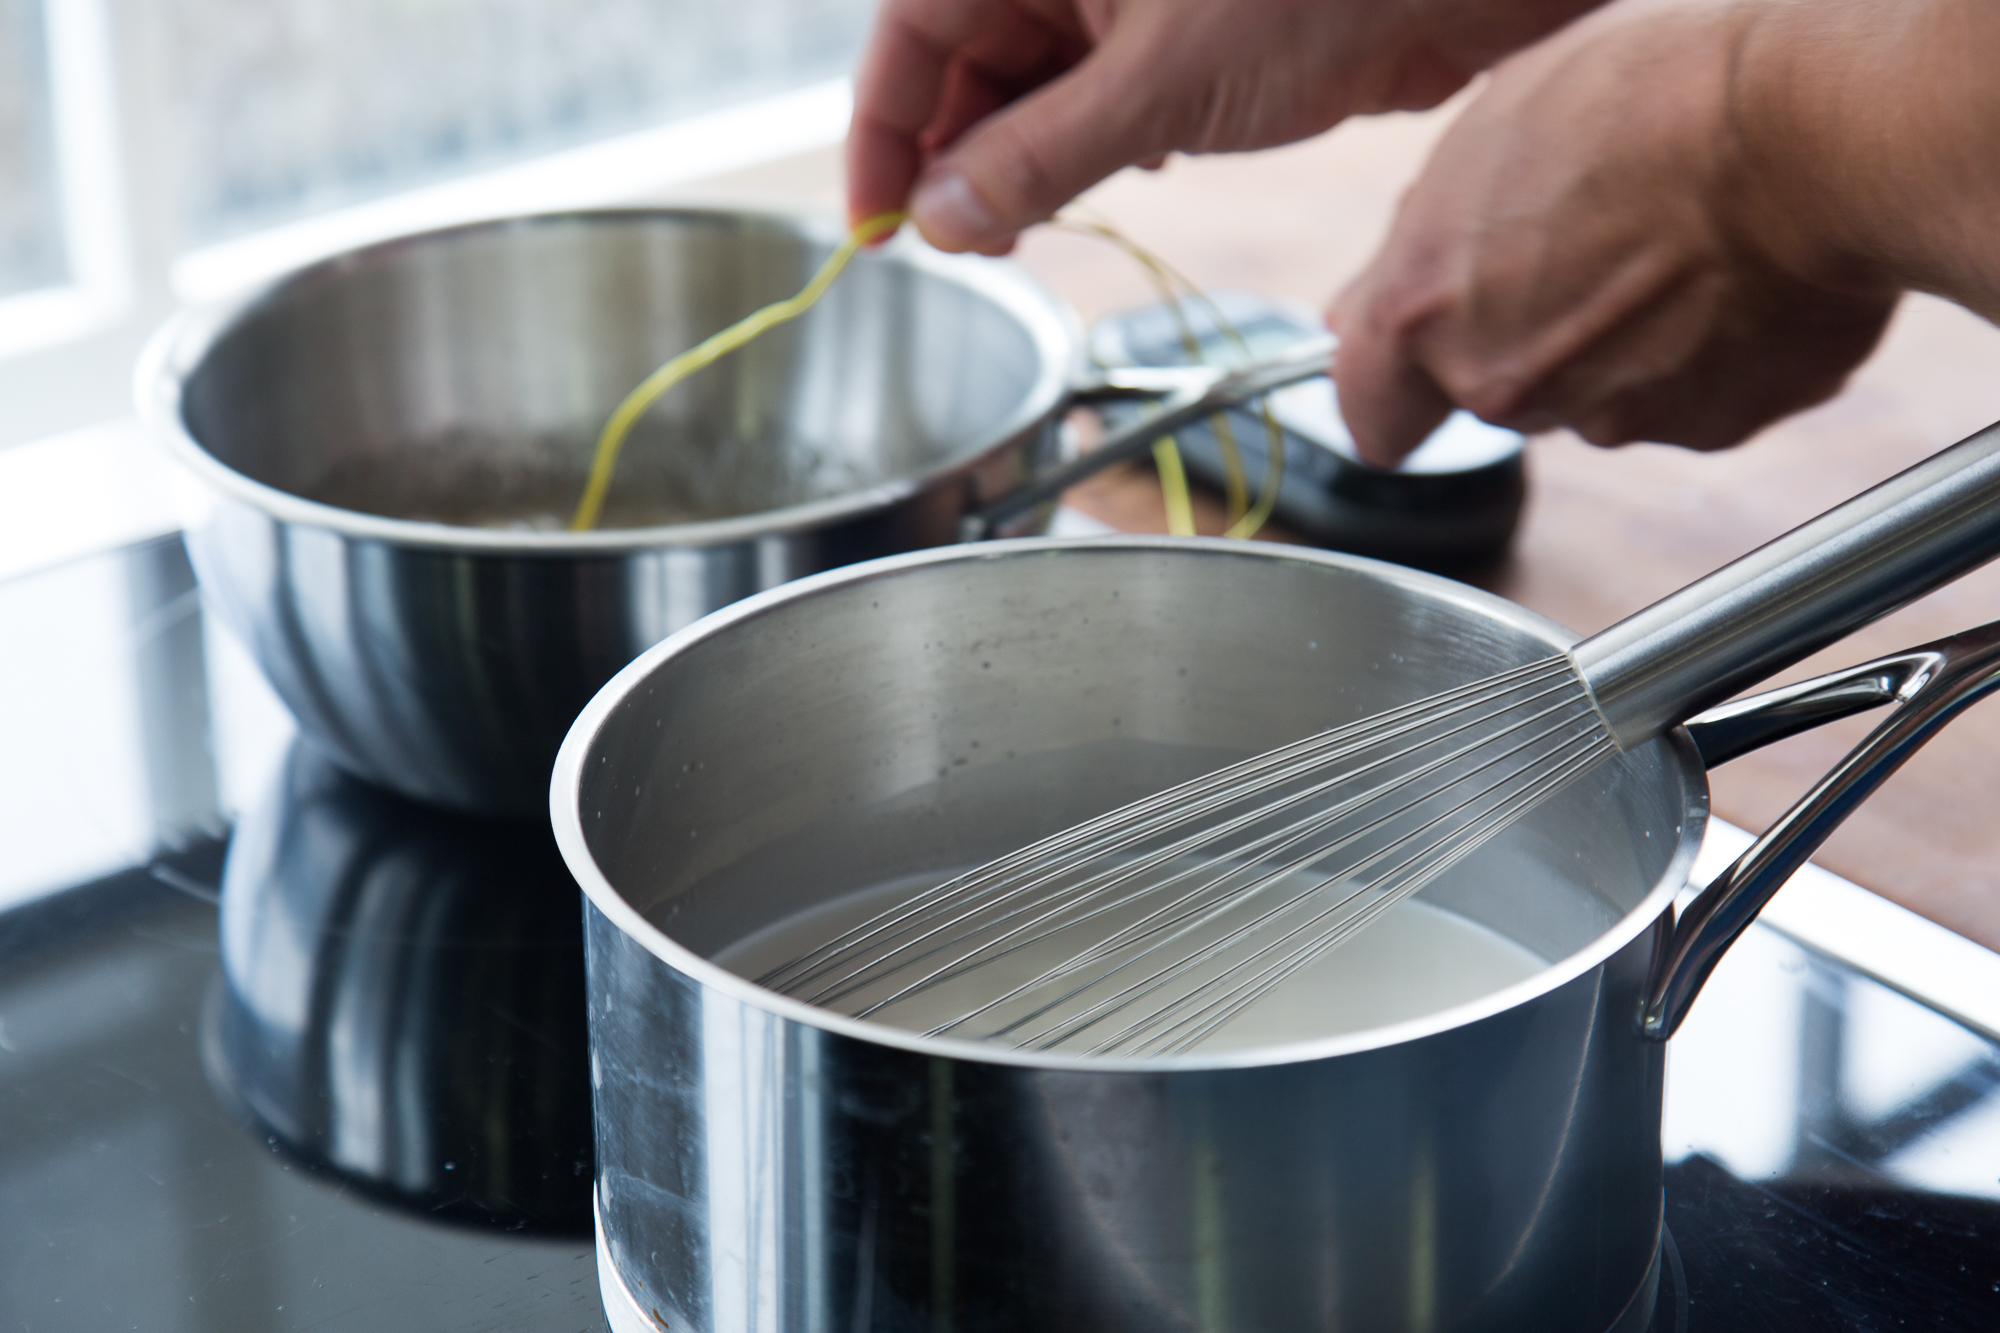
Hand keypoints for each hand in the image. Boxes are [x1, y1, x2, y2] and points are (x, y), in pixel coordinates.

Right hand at [847, 0, 1602, 252]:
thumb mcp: (1155, 89)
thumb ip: (1033, 158)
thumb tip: (939, 218)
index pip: (910, 31)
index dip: (883, 133)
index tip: (877, 225)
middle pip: (967, 58)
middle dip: (960, 155)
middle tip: (971, 244)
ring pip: (1035, 80)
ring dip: (1027, 157)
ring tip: (1033, 224)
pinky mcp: (1184, 27)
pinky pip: (1102, 88)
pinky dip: (1095, 139)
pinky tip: (1125, 172)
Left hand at [1329, 0, 1912, 464]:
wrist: (1811, 131)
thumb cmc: (1649, 98)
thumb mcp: (1491, 133)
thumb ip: (1425, 241)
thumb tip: (1374, 302)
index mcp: (1424, 313)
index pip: (1371, 412)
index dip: (1397, 391)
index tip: (1417, 378)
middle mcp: (1500, 384)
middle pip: (1492, 390)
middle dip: (1528, 337)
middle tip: (1590, 246)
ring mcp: (1607, 415)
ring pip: (1594, 393)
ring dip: (1622, 341)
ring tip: (1674, 243)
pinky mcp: (1708, 427)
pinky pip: (1691, 396)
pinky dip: (1707, 351)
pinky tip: (1733, 272)